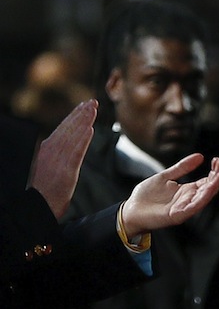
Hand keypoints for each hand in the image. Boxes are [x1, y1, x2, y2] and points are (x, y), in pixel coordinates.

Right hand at [30, 100, 97, 217]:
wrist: (36, 207)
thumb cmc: (41, 190)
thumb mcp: (45, 167)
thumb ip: (54, 153)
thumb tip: (62, 142)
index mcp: (45, 150)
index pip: (62, 129)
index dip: (74, 116)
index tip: (84, 106)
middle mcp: (50, 152)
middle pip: (68, 129)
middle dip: (81, 114)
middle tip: (93, 101)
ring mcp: (58, 161)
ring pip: (74, 137)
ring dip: (84, 121)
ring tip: (94, 109)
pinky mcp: (66, 172)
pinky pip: (76, 153)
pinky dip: (83, 140)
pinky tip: (90, 130)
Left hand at [121, 154, 218, 235]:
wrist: (130, 209)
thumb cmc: (146, 195)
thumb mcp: (165, 176)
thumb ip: (181, 167)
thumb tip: (199, 156)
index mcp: (187, 191)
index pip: (205, 181)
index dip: (213, 171)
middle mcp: (188, 200)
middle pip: (208, 188)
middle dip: (217, 176)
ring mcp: (184, 208)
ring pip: (203, 198)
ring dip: (213, 186)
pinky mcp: (177, 215)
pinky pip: (193, 207)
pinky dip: (202, 198)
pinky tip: (208, 188)